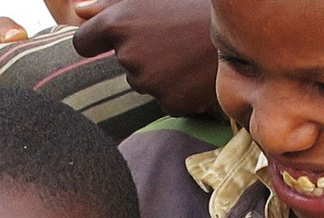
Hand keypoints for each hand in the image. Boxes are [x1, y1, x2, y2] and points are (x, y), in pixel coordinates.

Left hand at [72, 0, 219, 116]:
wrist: (244, 24)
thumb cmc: (194, 4)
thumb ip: (109, 5)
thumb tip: (78, 11)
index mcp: (121, 22)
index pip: (84, 42)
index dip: (94, 41)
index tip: (103, 41)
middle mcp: (129, 54)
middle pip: (122, 63)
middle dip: (141, 53)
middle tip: (172, 35)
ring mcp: (149, 82)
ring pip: (143, 82)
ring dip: (159, 71)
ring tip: (186, 51)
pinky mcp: (169, 101)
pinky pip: (164, 98)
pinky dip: (177, 88)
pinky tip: (194, 69)